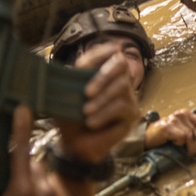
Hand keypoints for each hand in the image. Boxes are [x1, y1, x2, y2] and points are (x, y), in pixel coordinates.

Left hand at [54, 44, 139, 167]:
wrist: (75, 144)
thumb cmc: (70, 117)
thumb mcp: (65, 96)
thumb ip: (68, 78)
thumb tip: (63, 67)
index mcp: (103, 71)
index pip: (109, 51)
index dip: (98, 54)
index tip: (80, 65)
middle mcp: (119, 80)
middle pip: (121, 63)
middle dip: (102, 76)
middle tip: (86, 92)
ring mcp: (128, 96)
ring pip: (122, 86)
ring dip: (101, 99)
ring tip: (85, 112)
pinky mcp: (132, 114)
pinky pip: (121, 107)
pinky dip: (104, 113)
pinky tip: (91, 122)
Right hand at [144, 109, 195, 157]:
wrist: (145, 136)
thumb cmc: (163, 135)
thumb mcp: (179, 129)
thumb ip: (190, 130)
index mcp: (186, 114)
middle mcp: (181, 114)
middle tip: (195, 154)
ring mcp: (174, 119)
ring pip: (190, 137)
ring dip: (190, 148)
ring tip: (186, 152)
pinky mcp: (167, 127)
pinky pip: (181, 138)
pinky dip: (179, 143)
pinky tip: (173, 143)